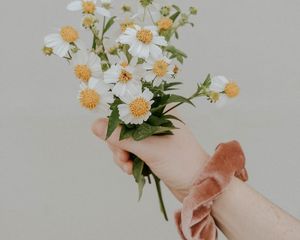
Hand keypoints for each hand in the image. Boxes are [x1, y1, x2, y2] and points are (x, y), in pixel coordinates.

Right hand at [92, 118, 209, 201]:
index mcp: (161, 110)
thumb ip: (121, 137)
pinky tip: (131, 170)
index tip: (111, 135)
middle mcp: (156, 120)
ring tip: (128, 167)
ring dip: (122, 154)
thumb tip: (94, 125)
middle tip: (123, 157)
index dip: (117, 119)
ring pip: (125, 140)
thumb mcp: (148, 148)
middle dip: (119, 143)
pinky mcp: (151, 150)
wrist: (198, 186)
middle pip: (124, 125)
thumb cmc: (180, 162)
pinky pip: (131, 151)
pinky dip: (127, 160)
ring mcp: (153, 136)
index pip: (130, 106)